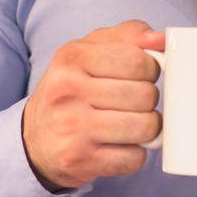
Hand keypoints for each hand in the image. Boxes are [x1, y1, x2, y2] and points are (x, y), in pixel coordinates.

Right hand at [21, 21, 163, 191]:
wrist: (35, 137)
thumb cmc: (72, 87)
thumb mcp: (91, 50)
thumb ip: (129, 36)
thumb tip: (161, 39)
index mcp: (72, 57)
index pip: (138, 61)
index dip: (151, 69)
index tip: (142, 75)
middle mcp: (68, 91)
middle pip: (145, 95)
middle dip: (148, 99)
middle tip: (134, 101)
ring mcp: (72, 129)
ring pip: (145, 127)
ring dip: (147, 127)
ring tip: (132, 122)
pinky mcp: (79, 160)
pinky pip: (134, 158)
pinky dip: (135, 153)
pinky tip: (120, 145)